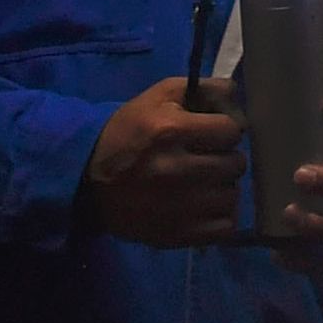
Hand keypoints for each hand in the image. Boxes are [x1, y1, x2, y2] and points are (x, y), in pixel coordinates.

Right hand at [83, 76, 246, 244]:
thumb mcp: (157, 97)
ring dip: (222, 188)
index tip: (212, 134)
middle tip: (208, 158)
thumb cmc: (127, 133)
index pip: (231, 131)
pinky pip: (224, 228)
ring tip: (204, 183)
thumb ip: (201, 88)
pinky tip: (204, 207)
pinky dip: (220, 218)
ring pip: (232, 196)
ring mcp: (177, 207)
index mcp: (170, 132)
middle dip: (225, 157)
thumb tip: (235, 93)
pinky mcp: (176, 234)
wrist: (86, 181)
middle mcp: (176, 171)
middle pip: (235, 164)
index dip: (224, 130)